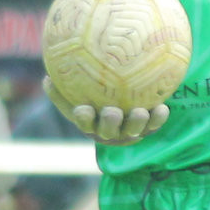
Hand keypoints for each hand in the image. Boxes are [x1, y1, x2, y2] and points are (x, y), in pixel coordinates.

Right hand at [45, 78, 168, 144]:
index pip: (84, 121)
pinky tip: (163, 107)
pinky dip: (158, 119)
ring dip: (137, 123)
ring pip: (133, 131)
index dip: (83, 118)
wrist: (124, 104)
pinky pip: (154, 125)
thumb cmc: (94, 97)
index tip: (83, 109)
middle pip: (108, 131)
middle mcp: (109, 130)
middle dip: (110, 123)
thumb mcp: (77, 92)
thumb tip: (45, 77)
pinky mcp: (147, 129)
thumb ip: (62, 87)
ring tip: (141, 112)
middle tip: (112, 111)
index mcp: (91, 121)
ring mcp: (128, 131)